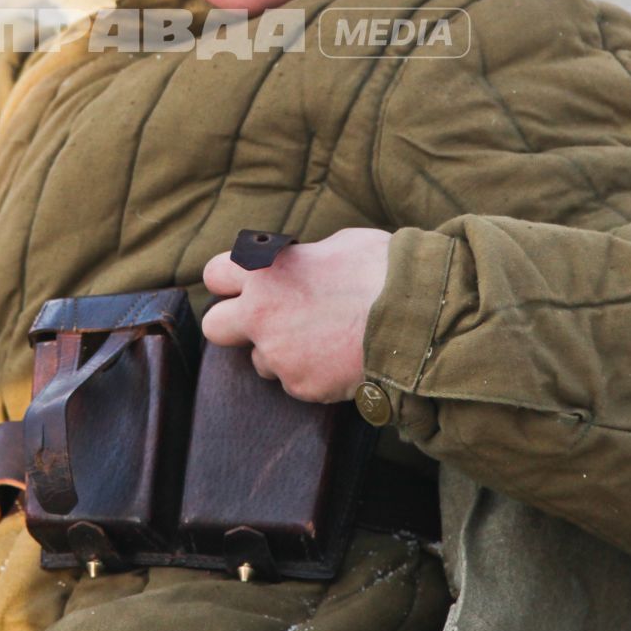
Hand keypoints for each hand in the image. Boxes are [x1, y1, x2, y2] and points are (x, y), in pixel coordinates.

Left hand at [200, 227, 391, 403]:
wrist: (414, 317)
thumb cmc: (382, 270)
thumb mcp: (338, 244)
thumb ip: (304, 260)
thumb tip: (302, 264)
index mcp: (265, 270)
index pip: (215, 274)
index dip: (231, 281)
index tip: (248, 286)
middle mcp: (260, 313)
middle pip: (215, 327)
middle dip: (235, 326)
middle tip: (266, 322)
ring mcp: (278, 354)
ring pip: (260, 361)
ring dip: (281, 353)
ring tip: (323, 341)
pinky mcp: (300, 385)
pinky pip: (296, 381)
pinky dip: (313, 374)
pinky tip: (340, 359)